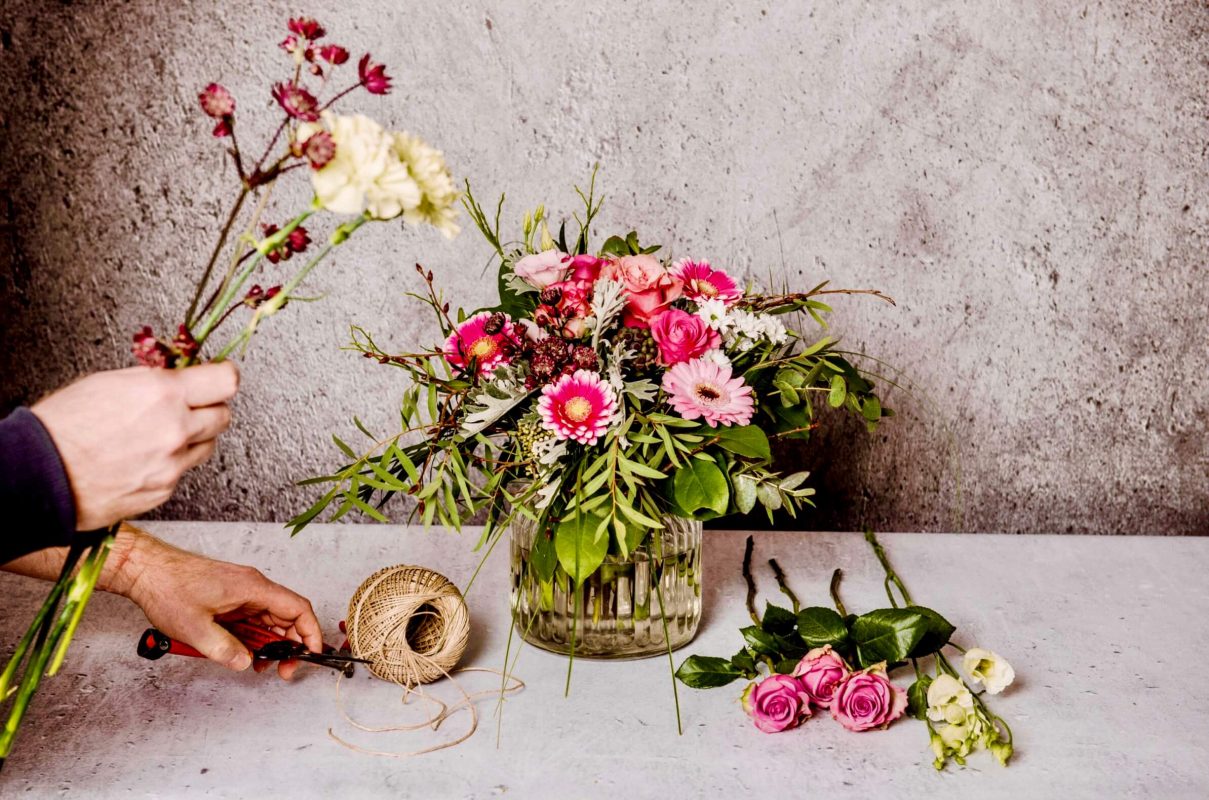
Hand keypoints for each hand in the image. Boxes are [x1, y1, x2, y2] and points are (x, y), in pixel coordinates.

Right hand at [31, 363, 238, 529]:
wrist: (38, 475)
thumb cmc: (62, 427)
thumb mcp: (108, 382)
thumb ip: (153, 380)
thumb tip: (178, 375)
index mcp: (163, 394)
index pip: (226, 381)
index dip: (224, 376)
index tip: (221, 376)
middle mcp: (175, 429)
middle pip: (223, 415)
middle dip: (210, 408)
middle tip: (191, 405)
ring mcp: (172, 463)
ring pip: (208, 445)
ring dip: (194, 437)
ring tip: (160, 434)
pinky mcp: (164, 490)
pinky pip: (183, 471)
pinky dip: (171, 463)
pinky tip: (144, 457)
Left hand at [107, 526, 322, 679]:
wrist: (146, 570)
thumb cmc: (168, 588)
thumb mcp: (195, 628)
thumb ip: (225, 649)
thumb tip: (246, 662)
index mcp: (253, 588)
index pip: (297, 608)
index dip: (310, 633)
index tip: (311, 654)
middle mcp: (253, 587)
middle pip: (287, 616)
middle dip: (290, 645)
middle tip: (283, 669)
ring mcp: (241, 592)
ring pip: (269, 620)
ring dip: (269, 643)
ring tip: (260, 665)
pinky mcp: (230, 598)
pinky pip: (252, 619)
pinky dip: (253, 637)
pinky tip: (244, 653)